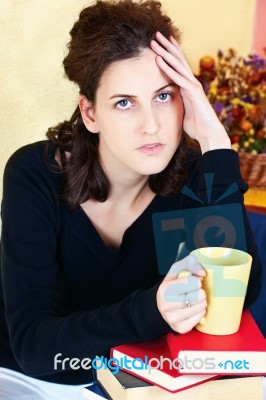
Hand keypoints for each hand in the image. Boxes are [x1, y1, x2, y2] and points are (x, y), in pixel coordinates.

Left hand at [150, 32, 230, 152]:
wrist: (209, 134)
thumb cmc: (196, 126)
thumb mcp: (182, 111)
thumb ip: (177, 103)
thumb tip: (168, 103)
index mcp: (188, 86)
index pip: (178, 66)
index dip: (170, 54)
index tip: (161, 44)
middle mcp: (191, 83)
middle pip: (178, 60)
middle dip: (167, 47)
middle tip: (156, 34)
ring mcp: (193, 86)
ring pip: (178, 65)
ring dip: (166, 52)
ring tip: (155, 41)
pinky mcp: (193, 93)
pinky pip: (178, 78)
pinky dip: (168, 69)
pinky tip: (159, 60)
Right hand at [156, 254, 206, 333]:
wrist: (159, 306)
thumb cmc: (172, 286)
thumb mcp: (176, 270)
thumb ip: (190, 263)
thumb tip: (202, 273)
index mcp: (165, 289)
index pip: (192, 282)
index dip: (196, 281)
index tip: (194, 282)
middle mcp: (166, 305)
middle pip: (198, 296)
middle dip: (200, 292)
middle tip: (195, 292)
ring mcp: (173, 318)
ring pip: (201, 307)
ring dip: (201, 302)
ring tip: (194, 300)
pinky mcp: (180, 328)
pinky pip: (200, 318)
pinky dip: (200, 312)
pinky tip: (193, 308)